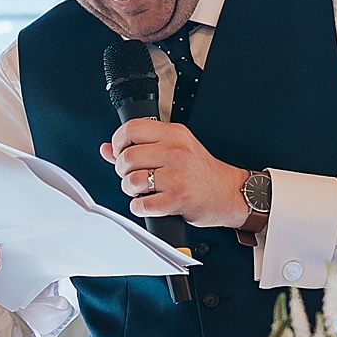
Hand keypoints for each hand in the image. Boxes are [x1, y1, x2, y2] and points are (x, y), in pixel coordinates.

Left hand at [99, 119, 253, 229]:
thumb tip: (107, 148)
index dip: (118, 142)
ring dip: (130, 190)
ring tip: (141, 191)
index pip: (132, 129)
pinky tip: (148, 204)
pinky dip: (139, 207)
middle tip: (132, 176)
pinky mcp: (178, 199)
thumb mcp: (175, 149)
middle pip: (127, 157)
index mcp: (175, 134)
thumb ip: (141, 146)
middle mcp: (176, 151)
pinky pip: (142, 205)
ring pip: (132, 180)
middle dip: (123, 171)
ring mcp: (177, 175)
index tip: (119, 152)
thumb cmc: (202, 172)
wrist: (230, 193)